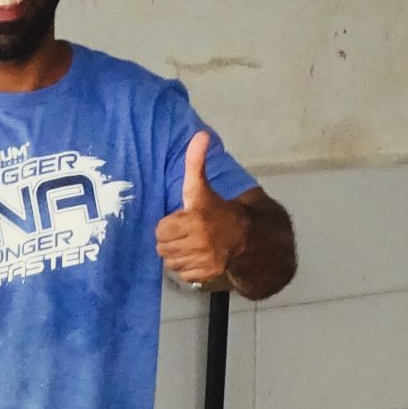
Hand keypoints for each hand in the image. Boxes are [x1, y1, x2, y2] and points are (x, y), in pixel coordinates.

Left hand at [156, 131, 247, 285]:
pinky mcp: (207, 274)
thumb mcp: (202, 186)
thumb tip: (201, 134)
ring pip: (171, 262)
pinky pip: (183, 274)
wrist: (246, 236)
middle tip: (184, 233)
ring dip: (177, 254)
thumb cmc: (217, 209)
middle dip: (170, 240)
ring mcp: (203, 260)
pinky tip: (196, 256)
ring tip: (190, 244)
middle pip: (163, 247)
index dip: (168, 224)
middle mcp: (199, 242)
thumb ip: (196, 162)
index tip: (180, 220)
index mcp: (194, 219)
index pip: (161, 229)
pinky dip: (187, 267)